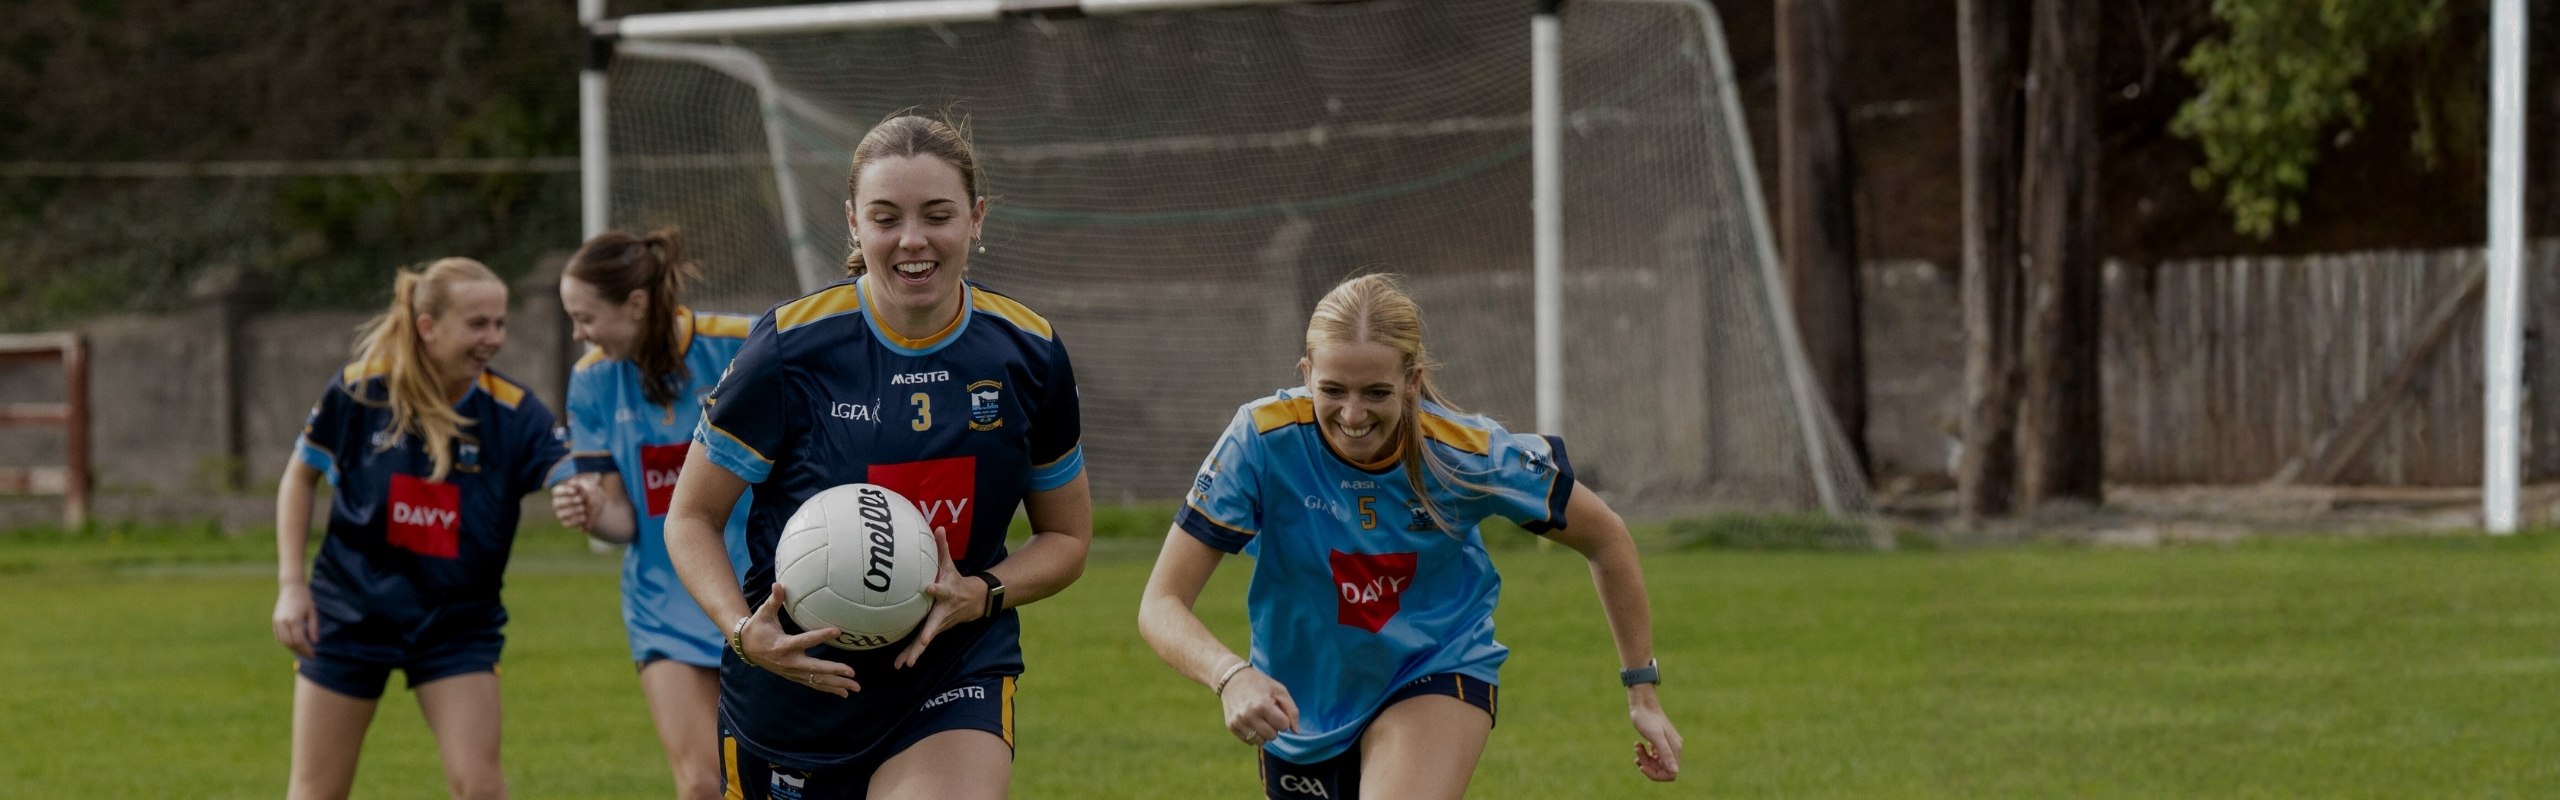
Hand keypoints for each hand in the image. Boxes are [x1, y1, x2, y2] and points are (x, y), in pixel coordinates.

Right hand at [272, 583, 317, 658]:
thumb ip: (313, 627)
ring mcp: (277, 622)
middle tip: (309, 655)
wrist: (291, 587)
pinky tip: (295, 644)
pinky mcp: (275, 621)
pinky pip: (279, 636)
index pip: (299, 641)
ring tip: (303, 651)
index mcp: (294, 620)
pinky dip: (286, 642)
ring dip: (293, 648)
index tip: (314, 654)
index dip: (306, 649)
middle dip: (300, 651)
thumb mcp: (312, 612)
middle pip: (291, 643)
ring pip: (283, 641)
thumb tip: (315, 642)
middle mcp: (283, 622)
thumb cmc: (305, 598)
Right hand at [550, 475, 596, 531]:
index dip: (564, 491)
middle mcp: (558, 503)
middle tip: (580, 499)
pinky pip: (566, 523)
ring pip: (560, 514)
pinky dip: (576, 520)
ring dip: (573, 510)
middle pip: (556, 502)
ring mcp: (561, 514)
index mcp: (561, 492)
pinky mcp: (566, 523)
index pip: (556, 491)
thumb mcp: (591, 486)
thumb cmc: (592, 494)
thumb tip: (578, 481)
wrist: (599, 508)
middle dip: (569, 501)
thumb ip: (584, 482)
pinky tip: (584, 516)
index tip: (574, 491)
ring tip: (583, 508)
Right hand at [744, 582, 860, 695]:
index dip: (822, 635)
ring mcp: (792, 672)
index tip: (838, 631)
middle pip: (815, 669)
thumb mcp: (764, 613)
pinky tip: (843, 693)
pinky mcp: (793, 676)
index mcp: (783, 645)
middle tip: (853, 673)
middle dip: (835, 672)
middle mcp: (789, 662)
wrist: (746, 648)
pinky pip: (813, 683)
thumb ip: (774, 600)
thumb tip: (778, 584)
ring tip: (855, 688)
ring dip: (836, 685)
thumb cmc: (757, 627)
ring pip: (817, 680)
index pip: (806, 640)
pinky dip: (828, 688)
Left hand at [894, 526, 982, 669]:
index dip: (936, 588)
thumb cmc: (957, 581)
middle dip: (928, 634)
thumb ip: (942, 547)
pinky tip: (899, 665)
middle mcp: (943, 611)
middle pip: (934, 624)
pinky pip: (921, 644)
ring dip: (915, 652)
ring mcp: (939, 624)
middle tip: (923, 642)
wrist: (975, 602)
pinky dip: (911, 654)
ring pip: (926, 639)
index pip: (941, 589)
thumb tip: (938, 526)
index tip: (929, 587)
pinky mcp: (933, 631)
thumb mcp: (951, 565)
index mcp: (947, 593)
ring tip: (903, 664)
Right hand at [1219, 664, 1298, 747]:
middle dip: (1274, 727)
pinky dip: (1253, 734)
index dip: (1284, 719)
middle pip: (1273, 736)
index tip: (1277, 709)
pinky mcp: (1231, 726)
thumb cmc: (1261, 684)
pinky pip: (1249, 741)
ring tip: (1260, 719)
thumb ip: (1292, 711)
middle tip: (1268, 714)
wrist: (1233, 678)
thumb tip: (1297, 732)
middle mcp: (1249, 715)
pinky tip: (1251, 722)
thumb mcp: (1280, 691)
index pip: (1284, 726)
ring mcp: (1238, 722)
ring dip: (1264, 733)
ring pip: (1261, 742)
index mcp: (1262, 705)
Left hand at [1629, 688, 1682, 780]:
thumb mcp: (1655, 737)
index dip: (1656, 774)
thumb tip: (1675, 771)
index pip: (1672, 773)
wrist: (1642, 703)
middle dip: (1648, 765)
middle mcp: (1674, 748)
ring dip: (1644, 758)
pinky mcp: (1658, 742)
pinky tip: (1638, 745)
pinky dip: (1644, 754)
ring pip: (1656, 763)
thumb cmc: (1647, 718)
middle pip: (1663, 769)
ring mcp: (1666, 745)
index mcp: (1675, 748)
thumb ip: (1666, 754)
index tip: (1642, 766)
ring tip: (1636, 746)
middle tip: (1637, 754)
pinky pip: (1653, 756)